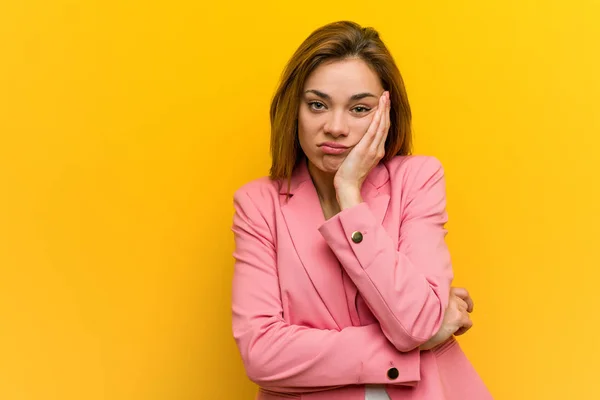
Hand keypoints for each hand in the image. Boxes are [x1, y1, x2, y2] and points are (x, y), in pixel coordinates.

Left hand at [333, 91, 389, 208]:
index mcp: (376, 151)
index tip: (384, 103)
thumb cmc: (349, 175)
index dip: (385, 115)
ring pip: (382, 125)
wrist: (348, 186)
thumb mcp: (357, 160)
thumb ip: (360, 150)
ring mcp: (373, 149)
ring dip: (384, 109)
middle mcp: (378, 149)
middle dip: (386, 108)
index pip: (383, 130)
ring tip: (384, 96)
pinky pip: (373, 131)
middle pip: (385, 125)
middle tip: (386, 94)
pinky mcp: (365, 150)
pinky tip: (378, 109)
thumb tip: (357, 142)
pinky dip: (377, 119)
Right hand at [419, 287, 473, 350]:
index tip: (467, 307)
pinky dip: (463, 329)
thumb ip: (437, 300)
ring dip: (461, 321)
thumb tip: (447, 309)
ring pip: (466, 313)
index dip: (466, 299)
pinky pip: (468, 323)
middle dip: (462, 312)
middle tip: (457, 321)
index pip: (462, 292)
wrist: (413, 327)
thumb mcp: (425, 303)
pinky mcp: (458, 317)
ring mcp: (454, 305)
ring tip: (451, 328)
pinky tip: (454, 333)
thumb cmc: (415, 317)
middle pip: (464, 303)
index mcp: (441, 290)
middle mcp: (449, 295)